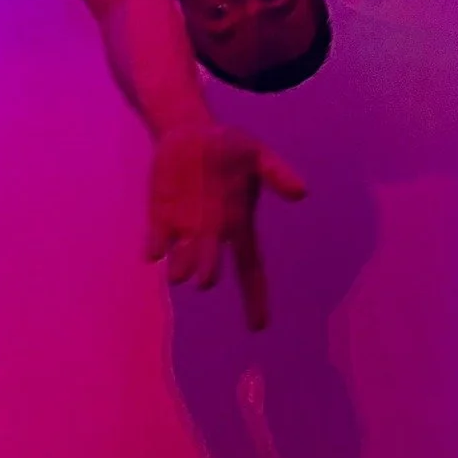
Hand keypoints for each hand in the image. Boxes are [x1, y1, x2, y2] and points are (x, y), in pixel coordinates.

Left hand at [147, 124, 306, 329]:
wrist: (189, 131)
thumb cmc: (227, 147)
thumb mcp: (256, 154)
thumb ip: (276, 172)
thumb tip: (302, 192)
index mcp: (238, 223)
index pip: (250, 267)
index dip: (254, 297)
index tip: (258, 326)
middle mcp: (211, 234)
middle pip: (211, 265)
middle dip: (208, 271)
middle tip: (206, 278)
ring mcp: (183, 228)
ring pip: (182, 260)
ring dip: (181, 266)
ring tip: (179, 271)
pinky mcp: (160, 217)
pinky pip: (156, 241)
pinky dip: (155, 247)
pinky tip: (155, 251)